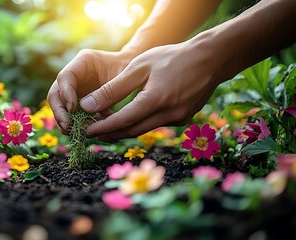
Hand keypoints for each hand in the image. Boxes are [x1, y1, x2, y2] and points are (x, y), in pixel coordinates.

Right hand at [47, 49, 132, 132]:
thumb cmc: (131, 69)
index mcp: (82, 62)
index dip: (66, 94)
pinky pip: (73, 117)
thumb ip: (107, 90)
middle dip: (59, 112)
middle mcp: (74, 76)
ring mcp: (75, 90)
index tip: (73, 109)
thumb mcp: (124, 76)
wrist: (135, 73)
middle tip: (68, 127)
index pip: (64, 77)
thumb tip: (86, 109)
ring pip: (61, 108)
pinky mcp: (80, 103)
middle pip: (55, 94)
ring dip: (67, 122)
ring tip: (80, 132)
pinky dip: (80, 125)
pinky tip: (92, 131)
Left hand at [80, 40, 222, 141]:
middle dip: (109, 134)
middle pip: (131, 131)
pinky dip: (139, 124)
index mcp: (156, 100)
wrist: (210, 58)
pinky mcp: (183, 119)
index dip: (102, 128)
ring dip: (123, 130)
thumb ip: (113, 88)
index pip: (122, 121)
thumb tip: (88, 104)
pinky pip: (155, 124)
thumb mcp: (139, 67)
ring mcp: (178, 119)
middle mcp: (169, 115)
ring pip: (143, 129)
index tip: (85, 130)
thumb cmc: (172, 57)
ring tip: (104, 128)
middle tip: (90, 133)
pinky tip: (128, 120)